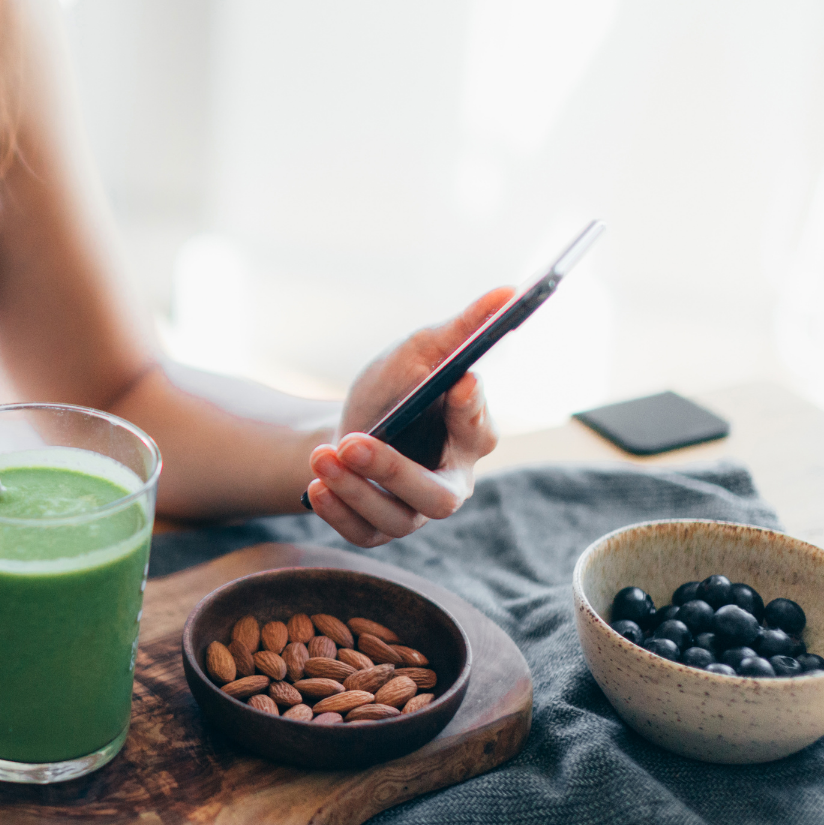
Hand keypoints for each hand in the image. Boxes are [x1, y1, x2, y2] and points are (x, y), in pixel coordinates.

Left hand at [305, 288, 510, 547]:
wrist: (342, 428)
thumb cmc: (392, 389)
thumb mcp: (417, 351)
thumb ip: (461, 328)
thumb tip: (507, 291)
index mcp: (470, 436)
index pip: (479, 430)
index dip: (471, 409)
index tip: (459, 381)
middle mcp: (450, 481)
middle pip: (438, 495)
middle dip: (392, 470)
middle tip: (353, 442)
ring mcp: (415, 512)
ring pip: (397, 517)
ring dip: (354, 488)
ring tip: (321, 455)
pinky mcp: (380, 528)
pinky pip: (364, 533)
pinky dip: (338, 511)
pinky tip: (316, 485)